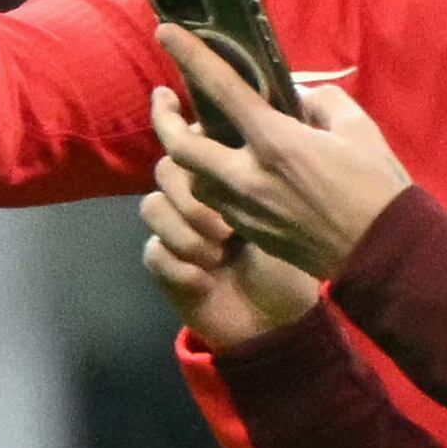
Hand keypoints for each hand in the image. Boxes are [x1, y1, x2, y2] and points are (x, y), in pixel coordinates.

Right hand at [141, 155, 319, 349]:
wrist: (280, 319)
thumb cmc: (293, 259)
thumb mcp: (288, 211)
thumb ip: (266, 171)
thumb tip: (258, 129)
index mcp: (224, 173)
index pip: (195, 137)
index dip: (197, 141)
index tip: (214, 161)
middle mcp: (196, 195)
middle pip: (167, 168)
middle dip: (193, 197)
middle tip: (228, 230)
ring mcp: (177, 229)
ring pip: (153, 206)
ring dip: (185, 234)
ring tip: (218, 256)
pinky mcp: (164, 264)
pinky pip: (153, 251)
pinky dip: (179, 268)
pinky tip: (206, 281)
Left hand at [149, 25, 411, 278]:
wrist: (384, 253)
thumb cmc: (376, 185)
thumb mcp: (357, 128)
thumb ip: (320, 102)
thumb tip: (296, 97)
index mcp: (276, 142)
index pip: (221, 89)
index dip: (190, 57)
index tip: (166, 33)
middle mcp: (249, 176)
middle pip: (180, 147)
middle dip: (163, 119)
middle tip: (161, 99)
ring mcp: (245, 210)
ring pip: (193, 179)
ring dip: (190, 157)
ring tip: (201, 140)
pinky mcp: (251, 233)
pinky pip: (216, 204)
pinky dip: (214, 183)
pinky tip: (230, 174)